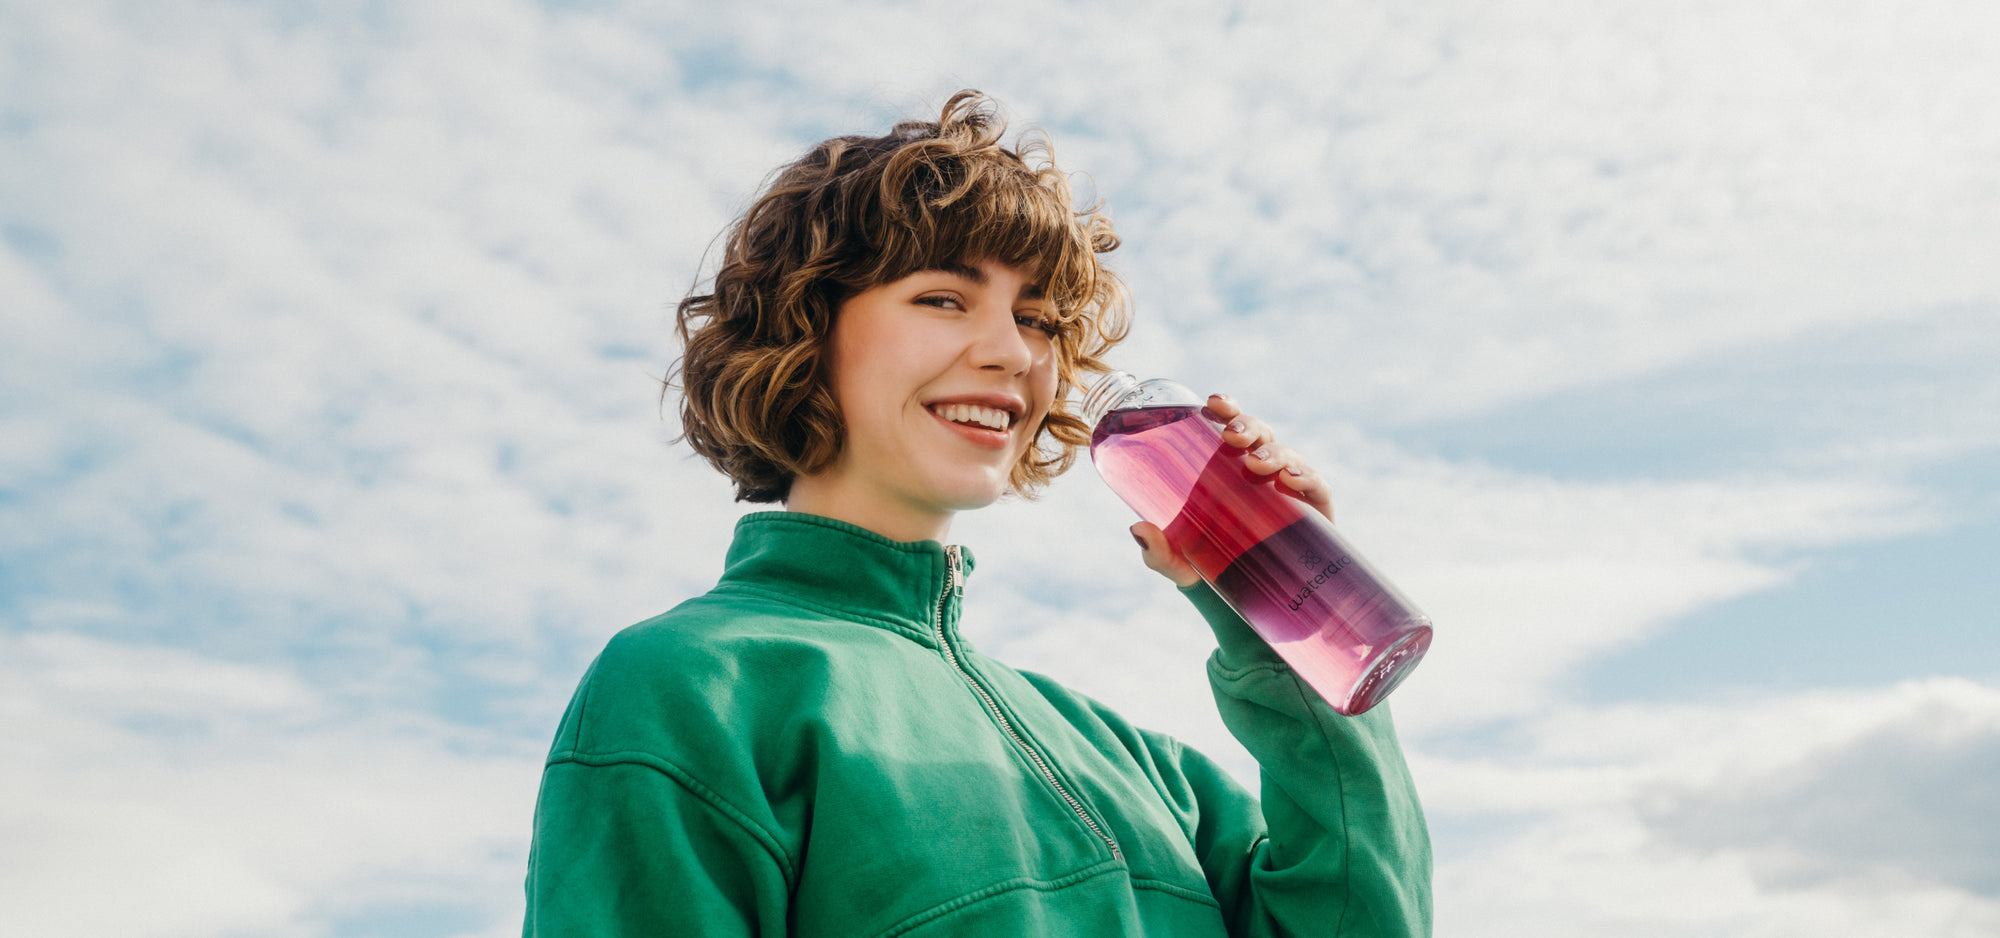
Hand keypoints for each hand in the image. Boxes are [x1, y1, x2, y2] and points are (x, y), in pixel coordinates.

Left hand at [1130, 394, 1335, 587]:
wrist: (1253, 610)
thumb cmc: (1213, 574)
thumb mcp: (1180, 565)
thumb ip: (1159, 552)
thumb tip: (1138, 528)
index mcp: (1227, 472)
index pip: (1228, 429)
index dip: (1226, 409)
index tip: (1213, 404)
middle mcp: (1259, 474)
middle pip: (1259, 435)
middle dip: (1248, 426)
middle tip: (1232, 437)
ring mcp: (1289, 491)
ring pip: (1287, 455)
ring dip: (1274, 452)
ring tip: (1258, 464)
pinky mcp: (1314, 514)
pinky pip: (1315, 485)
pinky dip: (1306, 476)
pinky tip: (1291, 480)